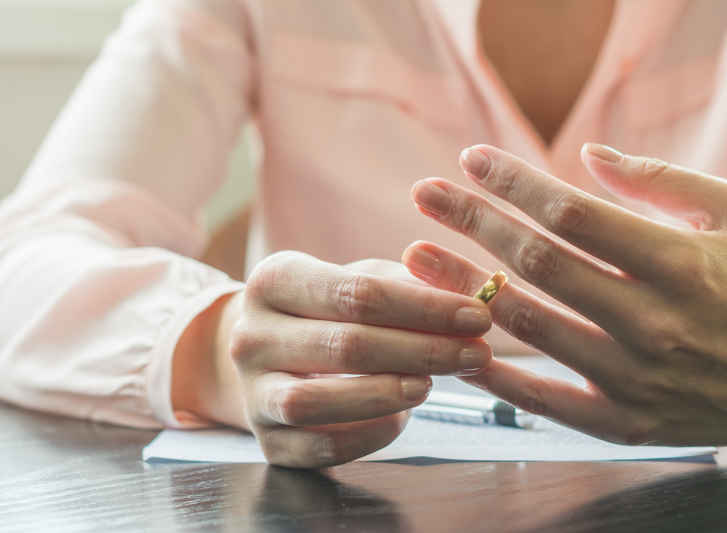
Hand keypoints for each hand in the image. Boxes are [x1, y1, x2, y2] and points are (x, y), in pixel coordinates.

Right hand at [175, 251, 493, 467]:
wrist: (265, 354)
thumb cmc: (326, 310)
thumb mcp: (359, 279)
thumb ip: (408, 284)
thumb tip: (465, 296)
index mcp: (273, 280)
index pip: (357, 293)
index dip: (424, 307)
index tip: (477, 315)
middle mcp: (250, 335)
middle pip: (345, 345)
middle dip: (422, 350)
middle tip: (476, 352)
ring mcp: (253, 391)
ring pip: (316, 402)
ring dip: (385, 394)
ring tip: (432, 384)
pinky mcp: (267, 441)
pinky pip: (320, 447)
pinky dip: (368, 434)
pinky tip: (401, 416)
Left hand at [403, 144, 726, 445]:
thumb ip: (660, 179)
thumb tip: (585, 155)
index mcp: (680, 262)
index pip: (574, 214)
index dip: (515, 182)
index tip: (470, 159)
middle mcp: (654, 322)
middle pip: (538, 263)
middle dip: (472, 221)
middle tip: (423, 193)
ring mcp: (637, 378)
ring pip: (528, 327)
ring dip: (463, 287)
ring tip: (414, 254)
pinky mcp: (627, 423)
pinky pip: (544, 400)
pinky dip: (494, 373)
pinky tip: (453, 341)